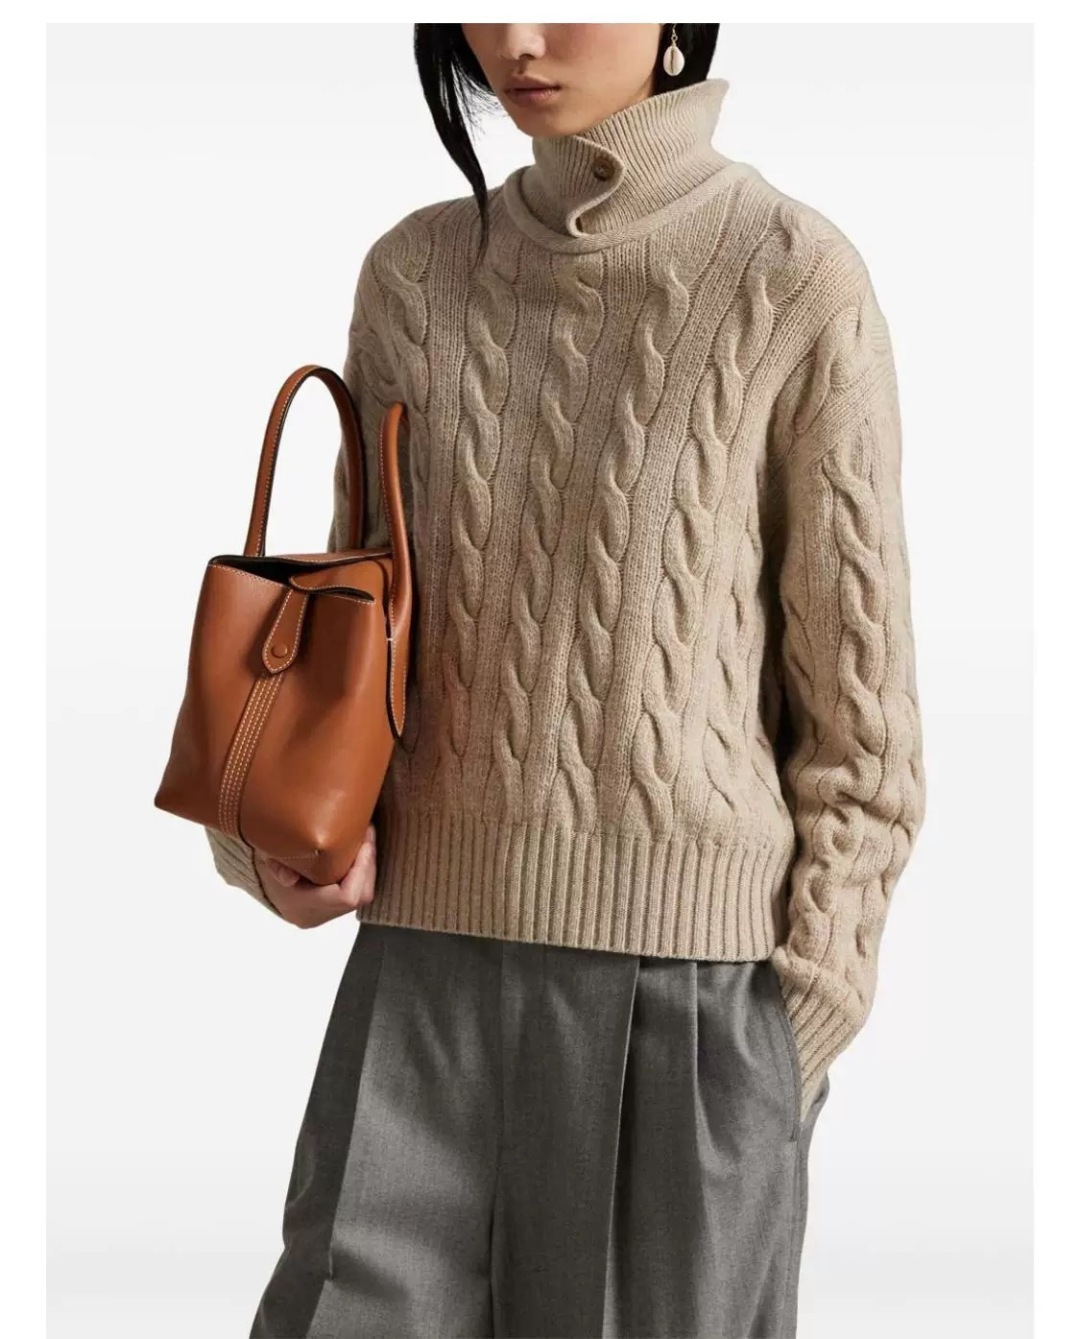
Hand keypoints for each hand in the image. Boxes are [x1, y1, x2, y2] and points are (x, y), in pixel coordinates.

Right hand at [253, 824, 376, 928]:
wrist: (257, 877)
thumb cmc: (263, 863)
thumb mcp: (267, 857)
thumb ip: (277, 865)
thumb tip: (290, 878)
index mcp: (302, 908)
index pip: (346, 896)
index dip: (361, 869)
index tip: (363, 843)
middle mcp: (315, 916)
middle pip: (360, 896)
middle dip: (369, 864)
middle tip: (367, 835)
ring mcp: (324, 915)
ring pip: (362, 895)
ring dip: (368, 867)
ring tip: (365, 839)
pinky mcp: (331, 908)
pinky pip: (357, 892)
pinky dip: (361, 872)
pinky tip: (358, 852)